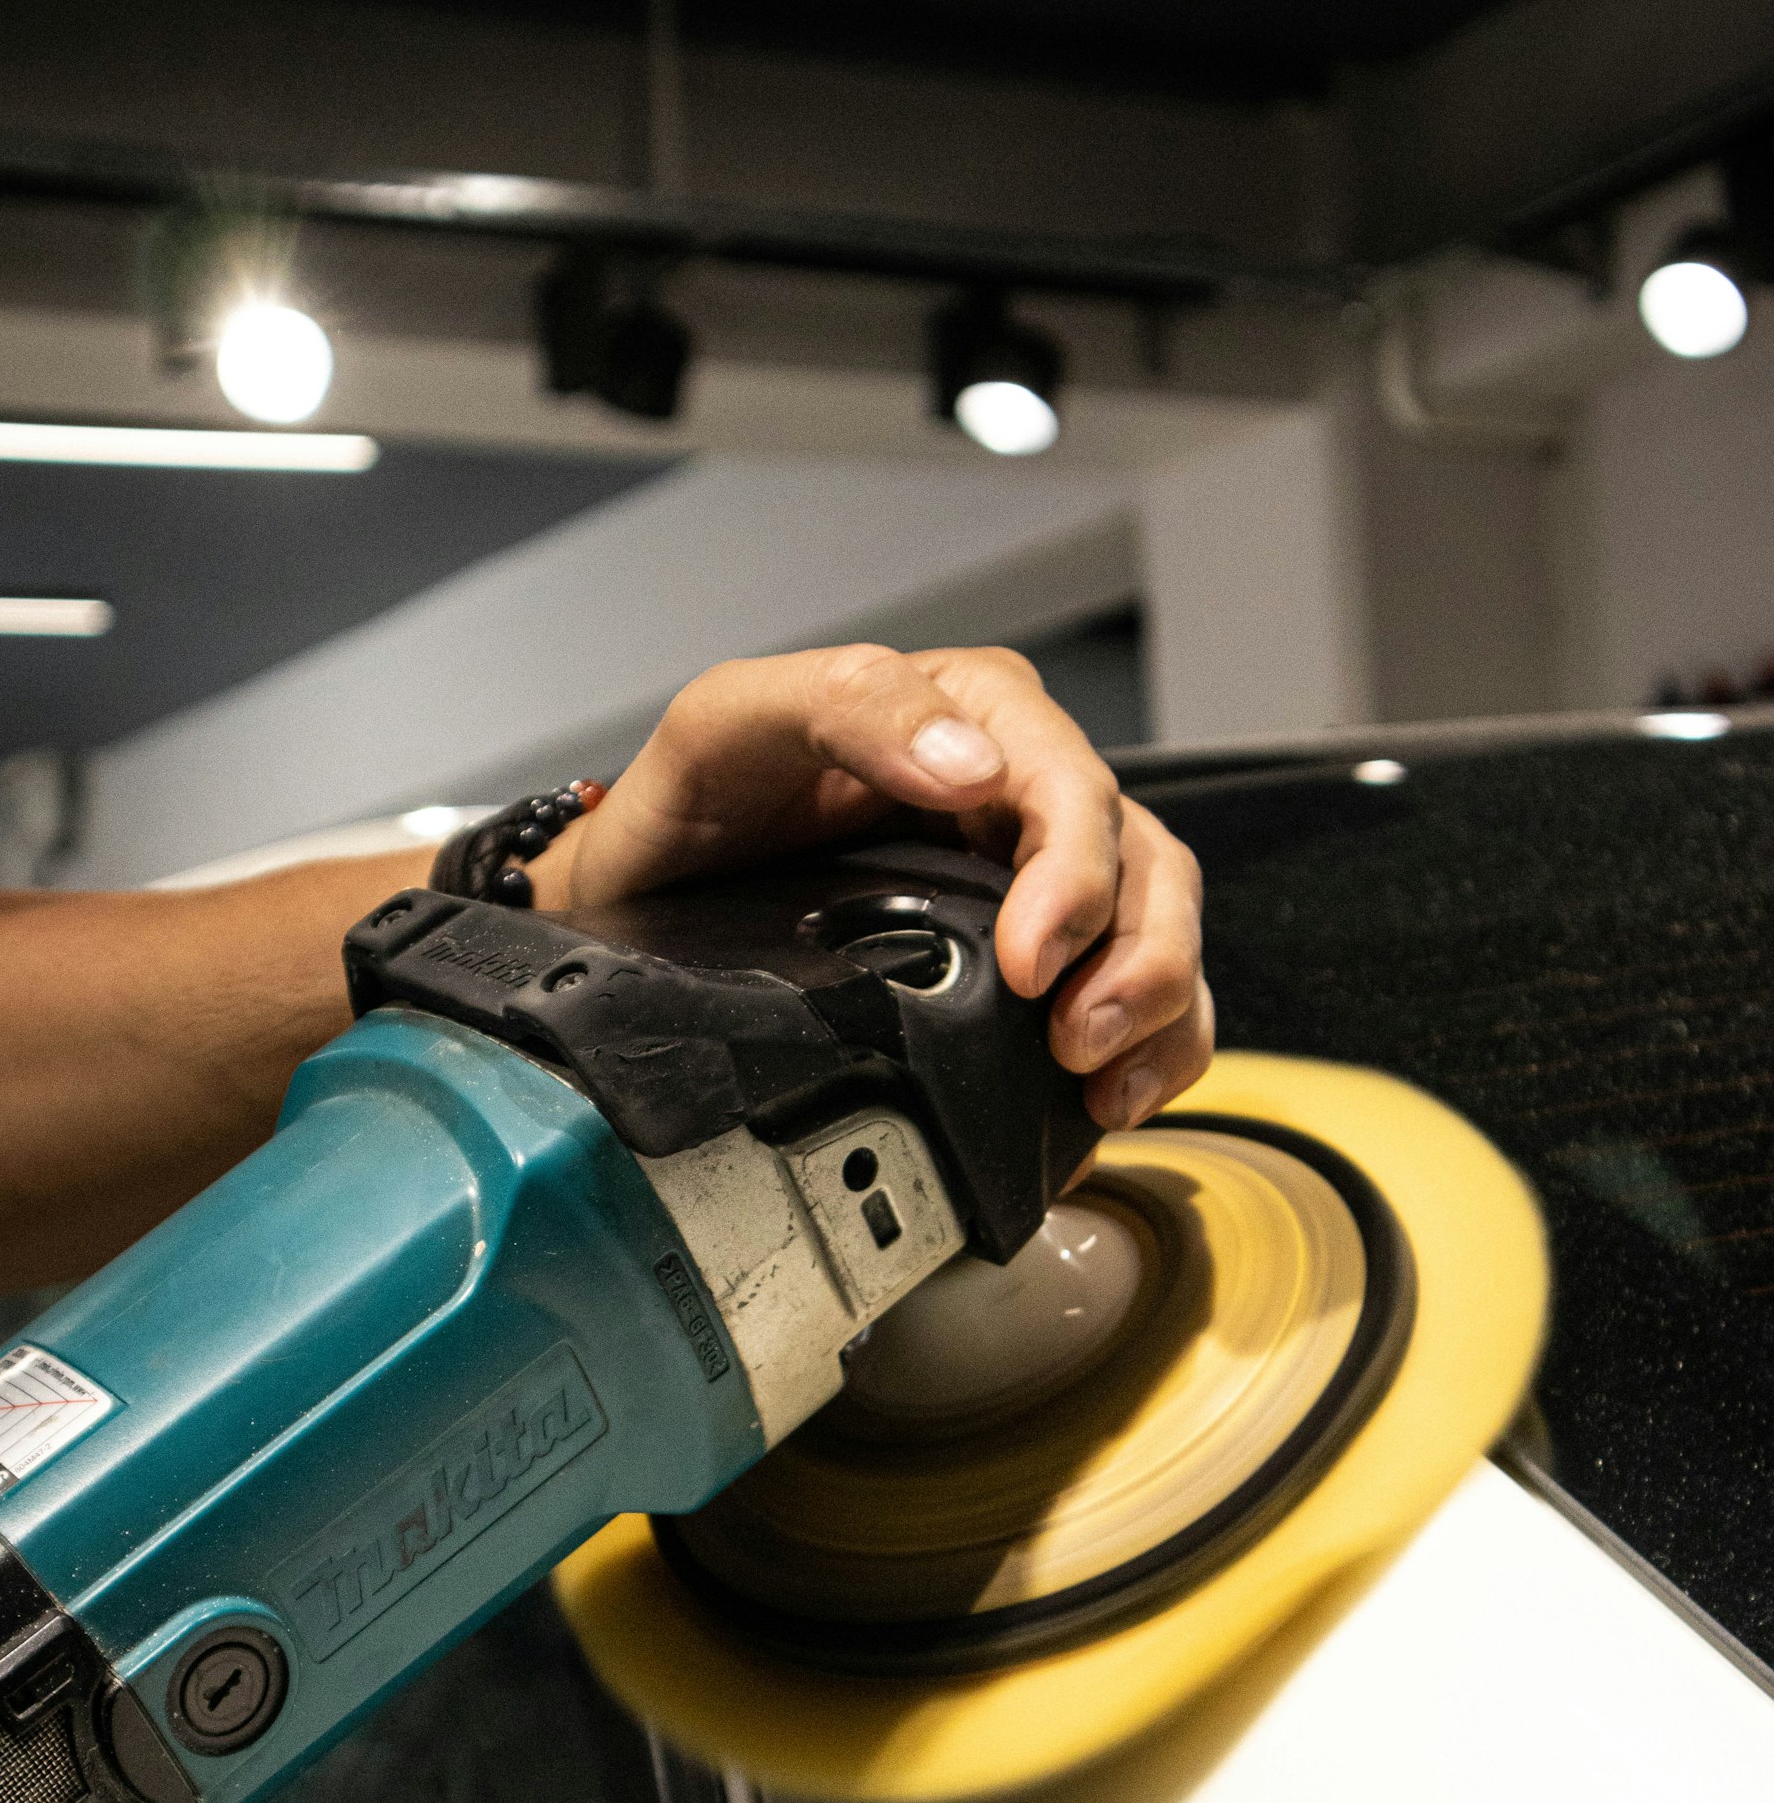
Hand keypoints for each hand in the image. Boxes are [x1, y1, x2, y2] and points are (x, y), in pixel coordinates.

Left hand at [528, 644, 1210, 1128]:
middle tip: (1078, 1038)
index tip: (1029, 961)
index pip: (1069, 784)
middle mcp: (1018, 792)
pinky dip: (1155, 1047)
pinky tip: (1110, 1098)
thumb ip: (850, 705)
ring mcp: (1032, 877)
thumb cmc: (692, 802)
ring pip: (1159, 925)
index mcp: (970, 713)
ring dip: (1158, 1007)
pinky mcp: (1033, 956)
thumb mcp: (736, 720)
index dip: (1072, 875)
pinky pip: (1137, 991)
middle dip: (1134, 956)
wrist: (643, 899)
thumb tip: (972, 767)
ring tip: (1101, 1081)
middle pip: (1143, 860)